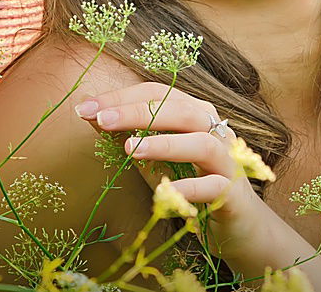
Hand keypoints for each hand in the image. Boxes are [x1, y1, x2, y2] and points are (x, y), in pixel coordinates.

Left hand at [74, 81, 272, 263]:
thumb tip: (88, 110)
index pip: (157, 94)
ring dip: (165, 143)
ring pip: (202, 142)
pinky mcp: (233, 194)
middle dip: (137, 112)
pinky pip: (213, 186)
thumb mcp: (152, 159)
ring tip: (131, 150)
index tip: (84, 107)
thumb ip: (125, 135)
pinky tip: (164, 190)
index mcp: (193, 113)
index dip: (121, 97)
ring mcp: (227, 161)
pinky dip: (190, 186)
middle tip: (101, 119)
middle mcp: (214, 129)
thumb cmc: (190, 185)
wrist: (236, 226)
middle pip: (179, 110)